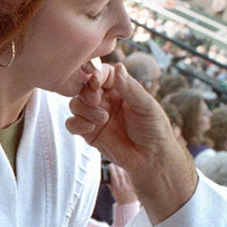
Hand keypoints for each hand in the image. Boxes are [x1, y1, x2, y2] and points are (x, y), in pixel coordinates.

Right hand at [67, 62, 194, 222]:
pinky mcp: (89, 133)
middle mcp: (106, 100)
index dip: (95, 75)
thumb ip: (130, 88)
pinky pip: (72, 124)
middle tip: (97, 100)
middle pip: (84, 87)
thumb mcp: (146, 106)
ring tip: (102, 119)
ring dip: (84, 109)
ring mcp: (95, 116)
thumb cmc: (154, 130)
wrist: (151, 158)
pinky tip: (90, 128)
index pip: (101, 74)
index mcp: (120, 89)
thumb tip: (118, 67)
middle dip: (87, 93)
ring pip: (75, 104)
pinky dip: (77, 124)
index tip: (95, 81)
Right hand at [106, 163, 137, 204]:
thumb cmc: (119, 198)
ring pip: (127, 175)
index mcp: (117, 188)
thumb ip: (110, 185)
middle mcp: (123, 187)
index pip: (114, 177)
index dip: (112, 170)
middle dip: (118, 167)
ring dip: (123, 168)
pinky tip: (126, 169)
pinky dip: (128, 172)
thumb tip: (106, 178)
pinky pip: (131, 177)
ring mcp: (129, 186)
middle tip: (115, 162)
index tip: (110, 165)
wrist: (128, 204)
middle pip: (121, 174)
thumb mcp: (113, 192)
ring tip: (121, 164)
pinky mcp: (134, 185)